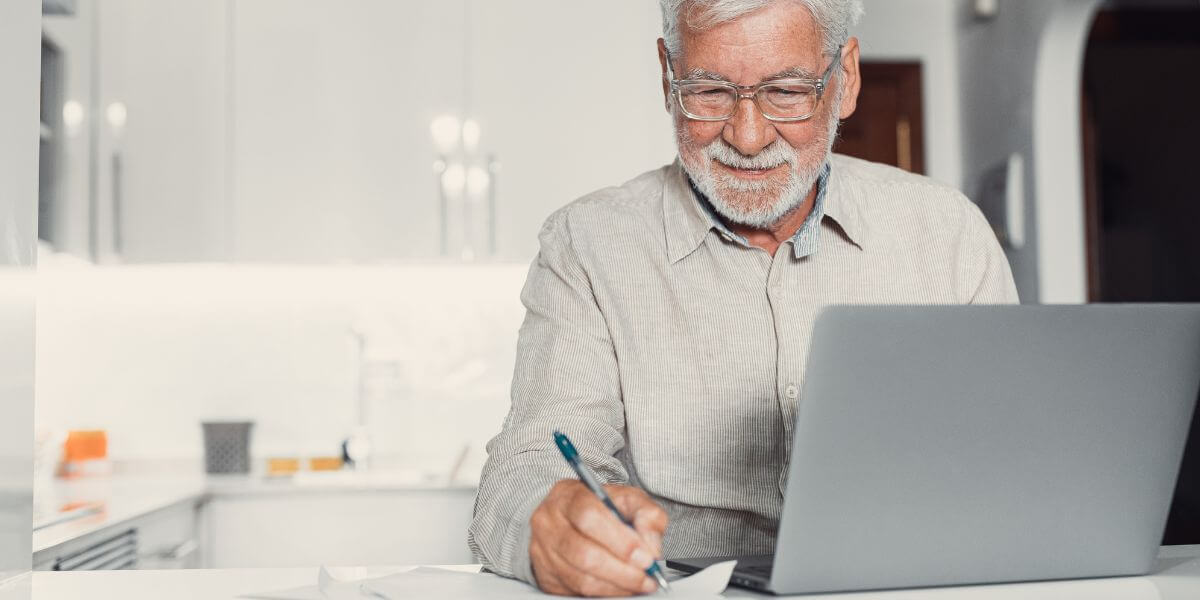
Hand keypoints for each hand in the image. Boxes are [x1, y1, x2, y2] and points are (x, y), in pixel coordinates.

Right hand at [529, 480, 668, 596]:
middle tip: (647, 575)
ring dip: (616, 585)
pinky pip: (575, 591)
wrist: (567, 518)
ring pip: (580, 577)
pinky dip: (605, 592)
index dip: (620, 540)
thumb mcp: (627, 499)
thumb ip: (646, 514)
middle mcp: (549, 522)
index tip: (645, 556)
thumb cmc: (600, 507)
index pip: (590, 516)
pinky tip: (622, 587)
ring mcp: (543, 550)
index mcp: (569, 495)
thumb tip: (651, 546)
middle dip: (622, 569)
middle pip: (584, 552)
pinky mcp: (545, 574)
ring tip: (640, 583)